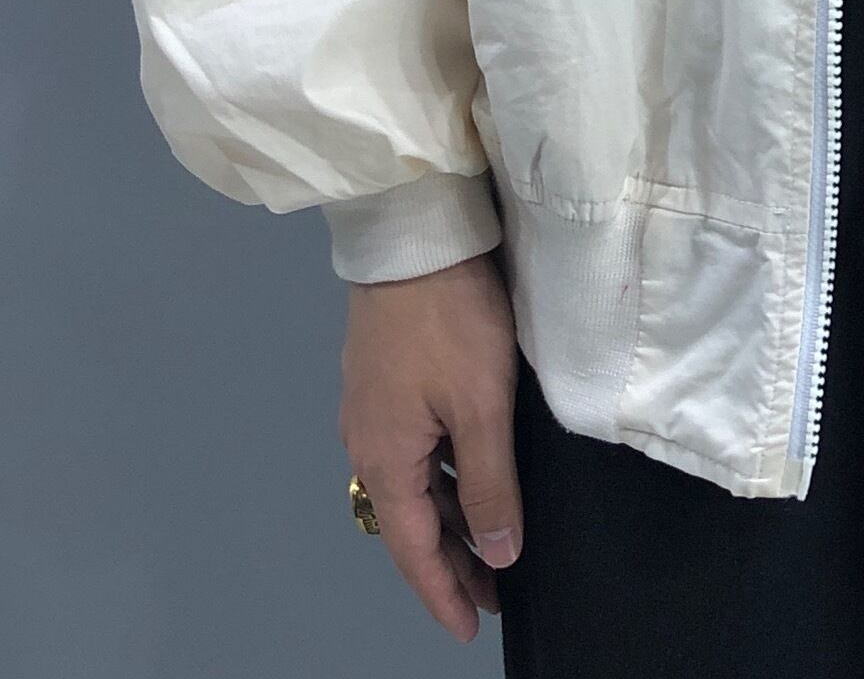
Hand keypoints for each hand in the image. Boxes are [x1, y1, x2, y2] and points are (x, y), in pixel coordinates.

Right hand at [337, 249, 523, 642]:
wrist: (414, 234)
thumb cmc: (451, 320)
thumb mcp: (482, 404)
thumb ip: (489, 482)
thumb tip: (496, 555)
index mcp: (384, 458)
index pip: (413, 549)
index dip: (443, 593)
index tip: (471, 629)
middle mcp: (367, 441)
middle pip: (411, 521)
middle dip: (452, 561)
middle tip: (495, 593)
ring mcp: (373, 407)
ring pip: (415, 483)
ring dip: (450, 516)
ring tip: (494, 542)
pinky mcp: (386, 376)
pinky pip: (415, 449)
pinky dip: (444, 475)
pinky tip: (473, 474)